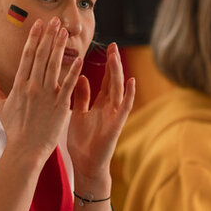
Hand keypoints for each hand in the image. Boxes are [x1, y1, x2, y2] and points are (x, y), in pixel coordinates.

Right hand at [0, 18, 83, 162]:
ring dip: (60, 47)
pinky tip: (79, 58)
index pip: (28, 56)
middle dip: (48, 36)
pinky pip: (68, 84)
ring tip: (65, 31)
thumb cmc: (15, 130)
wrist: (26, 150)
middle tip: (54, 20)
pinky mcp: (60, 105)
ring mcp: (47, 95)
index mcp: (20, 85)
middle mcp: (33, 86)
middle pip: (41, 55)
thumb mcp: (1, 107)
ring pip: (54, 65)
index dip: (34, 38)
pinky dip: (74, 71)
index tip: (39, 24)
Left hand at [67, 43, 134, 182]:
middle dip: (114, 63)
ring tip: (117, 56)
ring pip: (118, 90)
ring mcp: (114, 115)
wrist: (85, 165)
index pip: (105, 80)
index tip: (107, 48)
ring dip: (118, 73)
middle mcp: (109, 107)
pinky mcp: (116, 125)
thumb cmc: (82, 142)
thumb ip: (81, 97)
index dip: (107, 65)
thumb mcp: (78, 114)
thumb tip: (81, 77)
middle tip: (113, 46)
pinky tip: (132, 82)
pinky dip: (129, 95)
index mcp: (100, 104)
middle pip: (113, 81)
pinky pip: (124, 108)